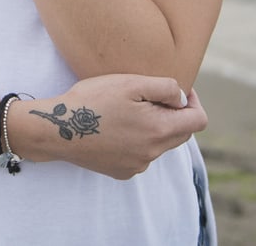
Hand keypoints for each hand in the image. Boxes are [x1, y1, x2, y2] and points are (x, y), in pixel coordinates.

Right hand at [11, 74, 205, 179]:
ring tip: (128, 110)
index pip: (198, 121)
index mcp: (159, 130)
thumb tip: (182, 99)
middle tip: (152, 96)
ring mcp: (137, 165)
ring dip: (154, 127)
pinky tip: (116, 127)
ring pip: (160, 144)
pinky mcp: (122, 171)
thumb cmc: (92, 101)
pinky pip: (141, 154)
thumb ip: (165, 88)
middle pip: (181, 134)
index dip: (193, 102)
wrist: (57, 129)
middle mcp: (152, 153)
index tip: (178, 91)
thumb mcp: (131, 83)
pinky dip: (137, 141)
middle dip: (175, 114)